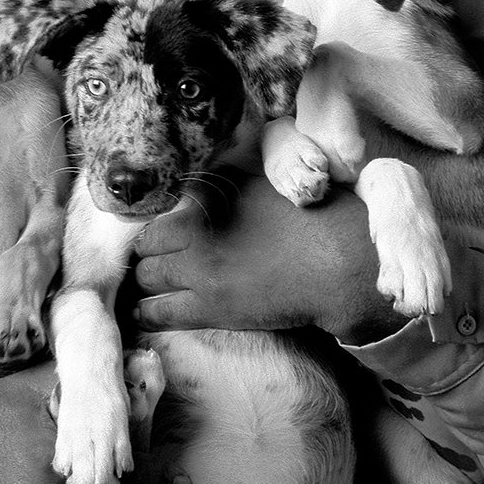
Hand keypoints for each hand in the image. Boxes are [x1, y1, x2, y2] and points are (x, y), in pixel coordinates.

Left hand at [133, 175, 407, 343]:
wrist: (340, 264)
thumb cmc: (321, 217)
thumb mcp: (274, 182)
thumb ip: (238, 177)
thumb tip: (215, 170)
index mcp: (215, 194)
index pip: (168, 198)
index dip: (165, 212)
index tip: (165, 222)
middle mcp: (199, 229)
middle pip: (148, 238)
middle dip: (149, 246)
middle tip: (155, 254)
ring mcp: (200, 270)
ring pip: (146, 275)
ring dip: (146, 277)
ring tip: (149, 282)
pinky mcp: (209, 307)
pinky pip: (159, 312)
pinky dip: (147, 312)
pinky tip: (143, 313)